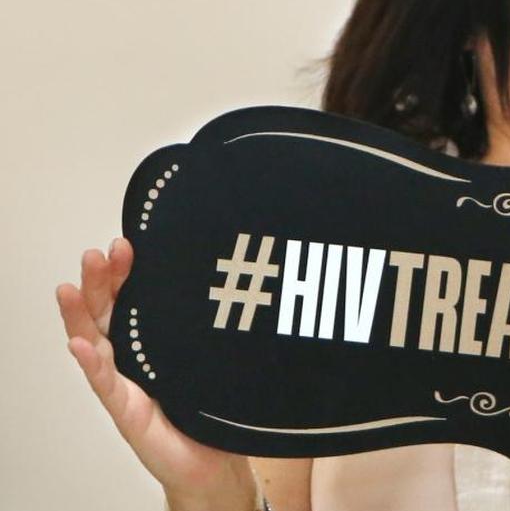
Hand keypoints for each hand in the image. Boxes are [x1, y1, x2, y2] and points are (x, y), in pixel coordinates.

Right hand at [57, 238, 258, 510]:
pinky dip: (91, 363)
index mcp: (151, 339)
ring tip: (70, 287)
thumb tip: (246, 281)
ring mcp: (124, 383)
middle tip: (98, 253)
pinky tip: (79, 344)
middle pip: (107, 311)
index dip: (126, 270)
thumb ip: (217, 326)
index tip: (128, 242)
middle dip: (100, 280)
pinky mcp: (126, 411)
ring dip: (80, 313)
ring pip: (95, 341)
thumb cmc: (211, 406)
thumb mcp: (215, 357)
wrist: (214, 461)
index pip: (131, 297)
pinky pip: (105, 384)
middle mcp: (131, 357)